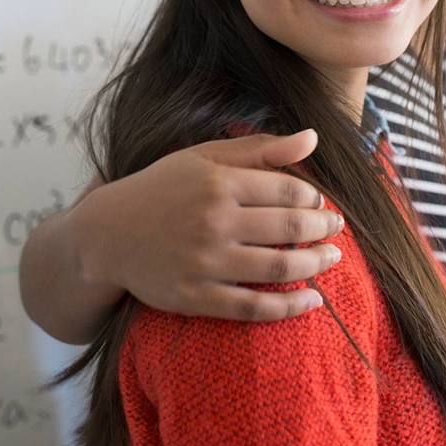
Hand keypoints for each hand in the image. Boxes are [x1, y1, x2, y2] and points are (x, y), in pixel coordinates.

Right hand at [74, 129, 343, 321]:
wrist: (107, 234)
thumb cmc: (163, 187)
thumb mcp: (206, 157)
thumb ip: (261, 148)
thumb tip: (314, 137)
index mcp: (219, 182)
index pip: (287, 189)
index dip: (313, 197)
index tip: (320, 202)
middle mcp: (214, 221)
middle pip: (290, 227)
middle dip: (324, 229)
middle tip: (337, 229)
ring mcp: (205, 262)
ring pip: (279, 267)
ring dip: (316, 265)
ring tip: (332, 259)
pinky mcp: (196, 298)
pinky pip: (253, 307)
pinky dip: (289, 307)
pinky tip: (313, 301)